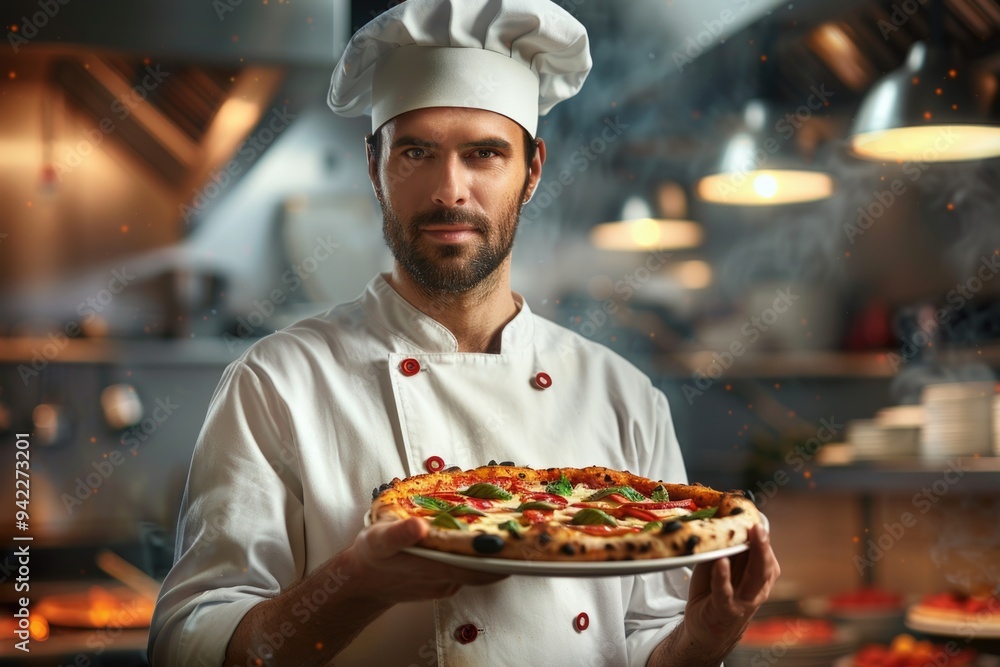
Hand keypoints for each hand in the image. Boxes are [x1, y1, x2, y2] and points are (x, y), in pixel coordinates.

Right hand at [341, 517, 508, 604]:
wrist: (363, 582)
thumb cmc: (372, 556)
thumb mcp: (378, 540)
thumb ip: (399, 534)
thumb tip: (419, 526)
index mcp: (433, 568)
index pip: (478, 568)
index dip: (501, 557)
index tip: (519, 541)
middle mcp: (446, 579)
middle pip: (486, 569)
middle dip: (505, 551)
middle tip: (525, 528)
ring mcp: (448, 582)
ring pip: (479, 568)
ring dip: (494, 552)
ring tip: (510, 526)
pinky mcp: (447, 581)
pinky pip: (469, 568)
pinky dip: (479, 554)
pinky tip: (485, 535)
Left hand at [682, 524, 780, 647]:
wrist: (705, 628)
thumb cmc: (716, 592)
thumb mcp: (724, 565)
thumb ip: (729, 548)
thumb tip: (724, 518)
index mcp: (759, 576)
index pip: (765, 554)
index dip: (761, 536)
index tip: (754, 518)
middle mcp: (757, 588)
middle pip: (765, 565)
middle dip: (763, 545)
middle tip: (758, 526)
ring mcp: (743, 600)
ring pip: (755, 577)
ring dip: (754, 555)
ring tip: (750, 536)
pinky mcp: (725, 609)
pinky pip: (725, 591)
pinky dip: (723, 576)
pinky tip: (722, 562)